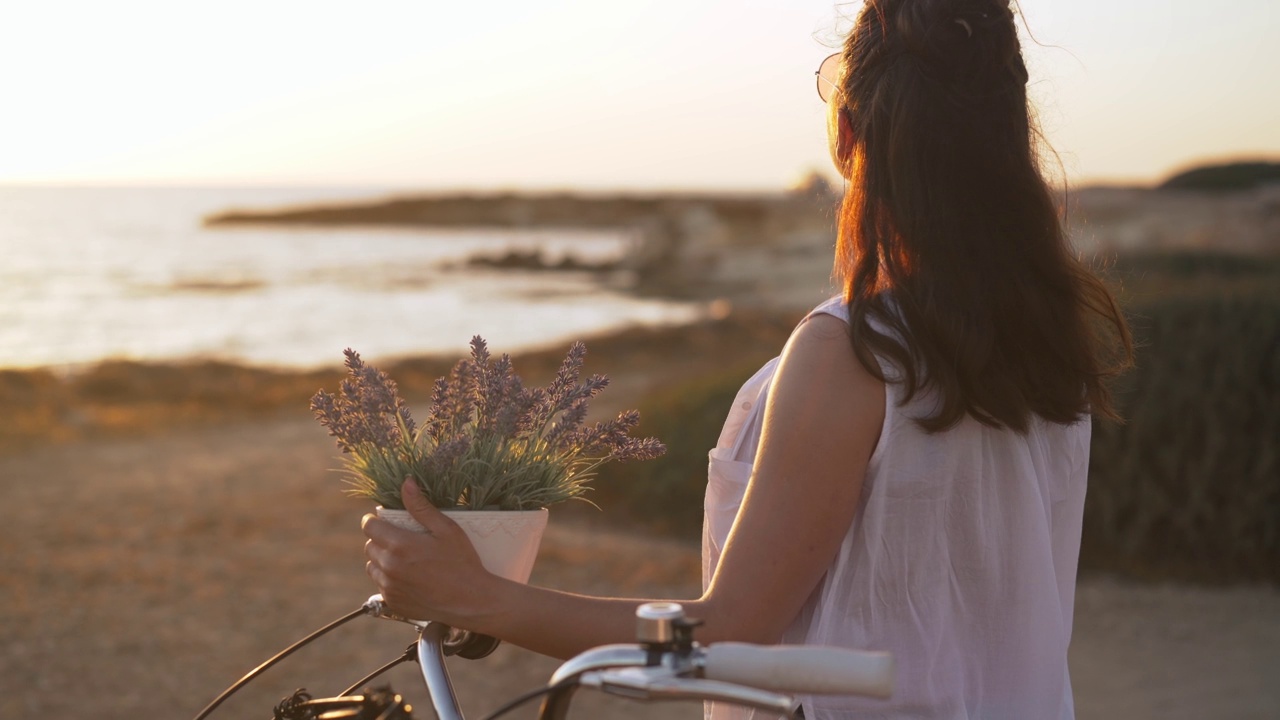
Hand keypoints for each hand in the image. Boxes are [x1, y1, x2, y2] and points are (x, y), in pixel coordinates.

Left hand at [362, 480, 495, 626]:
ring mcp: (389, 587)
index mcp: (400, 545)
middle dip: (381, 539)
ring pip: (372, 567)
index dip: (375, 520)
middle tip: (402, 540)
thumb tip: (406, 483)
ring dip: (382, 560)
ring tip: (405, 560)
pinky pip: (381, 585)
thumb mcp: (446, 529)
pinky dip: (390, 579)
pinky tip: (410, 578)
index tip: (385, 521)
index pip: (369, 526)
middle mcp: (389, 567)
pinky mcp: (393, 602)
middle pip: (369, 546)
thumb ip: (421, 507)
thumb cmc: (462, 562)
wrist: (471, 601)